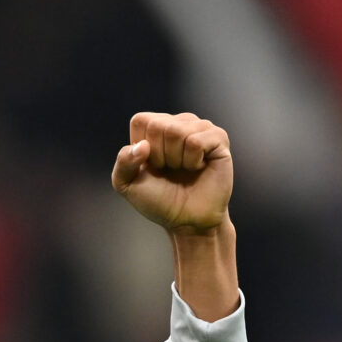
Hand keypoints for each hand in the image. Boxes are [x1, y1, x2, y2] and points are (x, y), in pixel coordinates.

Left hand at [111, 112, 232, 234]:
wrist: (187, 221)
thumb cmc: (159, 200)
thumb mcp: (126, 184)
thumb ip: (123, 163)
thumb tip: (143, 145)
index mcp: (156, 127)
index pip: (141, 120)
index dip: (142, 149)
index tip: (151, 166)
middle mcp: (179, 122)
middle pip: (159, 126)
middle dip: (160, 156)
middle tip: (170, 170)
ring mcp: (200, 128)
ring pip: (177, 131)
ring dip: (177, 159)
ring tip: (184, 169)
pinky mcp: (218, 138)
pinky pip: (196, 141)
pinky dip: (193, 160)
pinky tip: (198, 167)